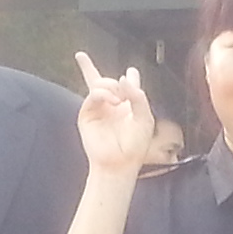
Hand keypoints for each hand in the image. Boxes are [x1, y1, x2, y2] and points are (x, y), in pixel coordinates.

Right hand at [71, 52, 155, 175]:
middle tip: (124, 95)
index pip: (127, 85)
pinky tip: (114, 101)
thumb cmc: (134, 145)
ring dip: (111, 86)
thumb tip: (124, 77)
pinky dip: (104, 93)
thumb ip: (138, 95)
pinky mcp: (87, 113)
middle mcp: (112, 105)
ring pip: (100, 83)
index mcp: (129, 106)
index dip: (130, 77)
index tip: (131, 70)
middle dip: (116, 82)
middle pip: (106, 80)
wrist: (120, 162)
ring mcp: (98, 108)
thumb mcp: (144, 117)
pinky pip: (94, 93)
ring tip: (119, 100)